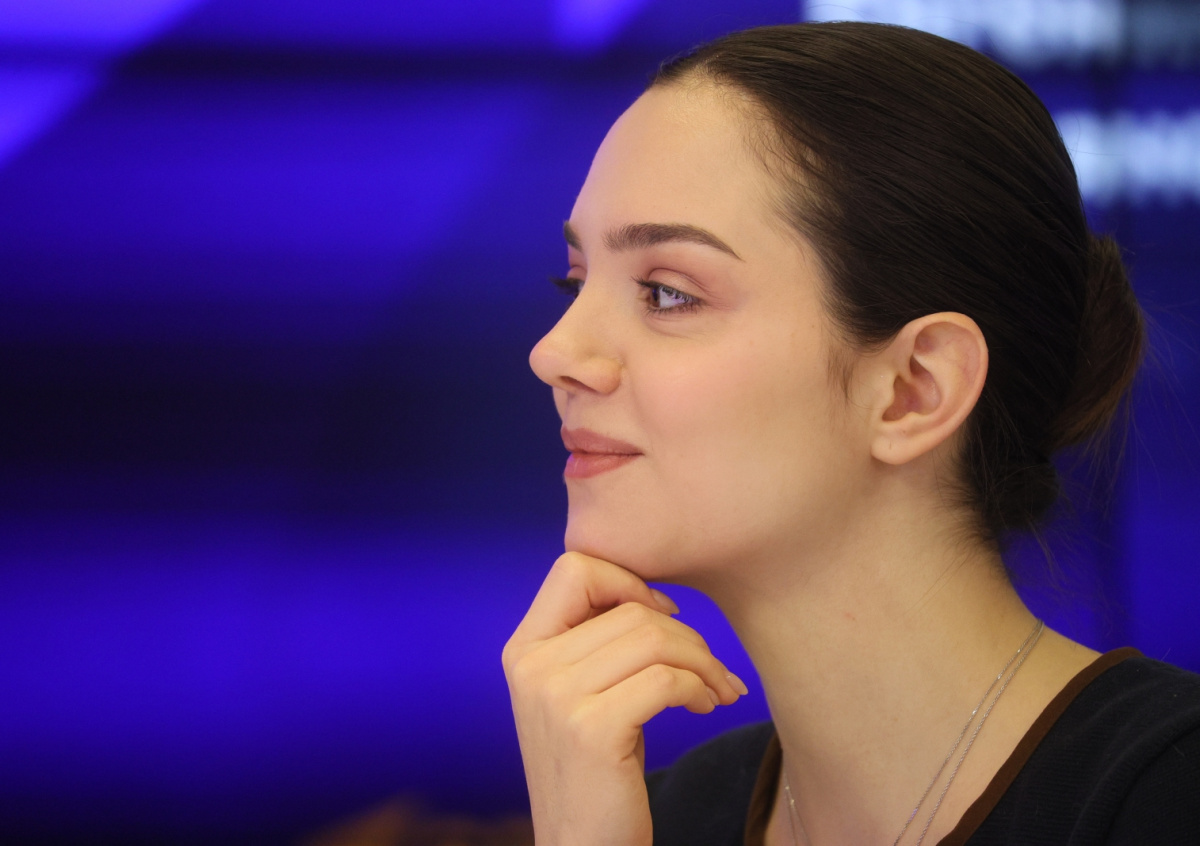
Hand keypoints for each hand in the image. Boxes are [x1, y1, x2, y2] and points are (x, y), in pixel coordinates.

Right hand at [502, 551, 746, 845]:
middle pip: (631, 609)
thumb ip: (593, 642)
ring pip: (654, 638)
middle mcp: (531, 666)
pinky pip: (667, 680)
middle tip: (713, 672)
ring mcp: (556, 697)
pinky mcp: (591, 729)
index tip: (663, 615)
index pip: (574, 567)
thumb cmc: (593, 770)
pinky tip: (707, 709)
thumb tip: (655, 595)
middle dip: (687, 636)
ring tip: (717, 691)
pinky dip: (700, 690)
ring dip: (703, 663)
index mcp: (523, 649)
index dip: (628, 580)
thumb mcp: (577, 696)